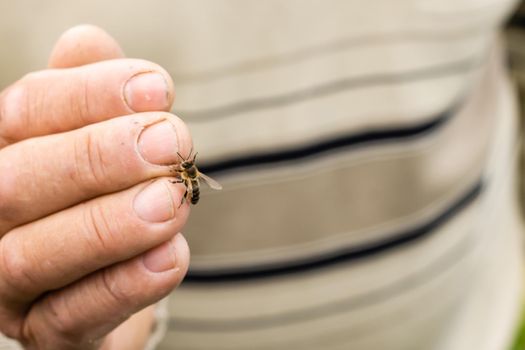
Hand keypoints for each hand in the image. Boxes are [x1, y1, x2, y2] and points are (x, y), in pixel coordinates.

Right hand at [0, 25, 190, 348]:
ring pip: (33, 255)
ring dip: (109, 224)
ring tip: (172, 201)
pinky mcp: (48, 333)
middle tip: (170, 141)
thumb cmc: (107, 190)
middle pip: (16, 183)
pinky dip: (123, 286)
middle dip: (97, 157)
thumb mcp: (99, 135)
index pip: (24, 113)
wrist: (116, 270)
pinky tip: (171, 257)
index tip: (159, 89)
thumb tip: (87, 41)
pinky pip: (72, 317)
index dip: (89, 95)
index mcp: (4, 154)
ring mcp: (12, 284)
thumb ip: (89, 92)